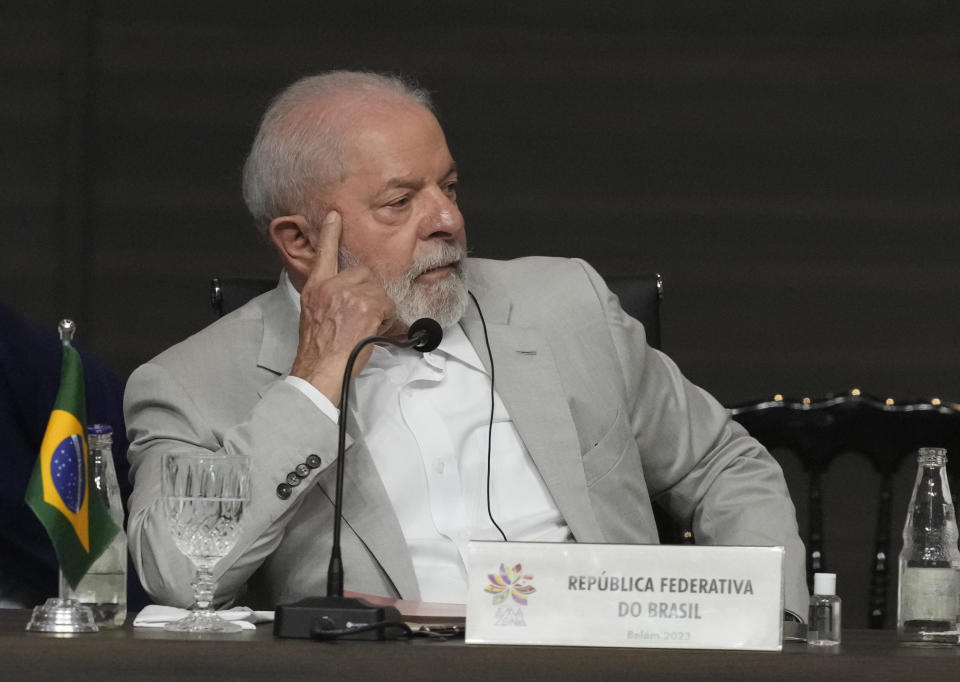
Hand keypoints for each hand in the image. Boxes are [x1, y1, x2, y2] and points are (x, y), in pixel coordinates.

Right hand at [289, 211, 396, 402]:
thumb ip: (326, 298)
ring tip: (364, 326)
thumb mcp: (312, 316)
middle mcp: (331, 286)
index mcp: (315, 288)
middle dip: (368, 292)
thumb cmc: (319, 350)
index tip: (335, 215)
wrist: (321, 369)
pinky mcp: (366, 305)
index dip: (330, 233)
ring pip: (377, 289)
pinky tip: (372, 330)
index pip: (323, 253)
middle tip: (360, 316)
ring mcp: (350, 294)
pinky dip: (385, 318)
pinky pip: (387, 304)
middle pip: (363, 273)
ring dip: (378, 307)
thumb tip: (341, 295)